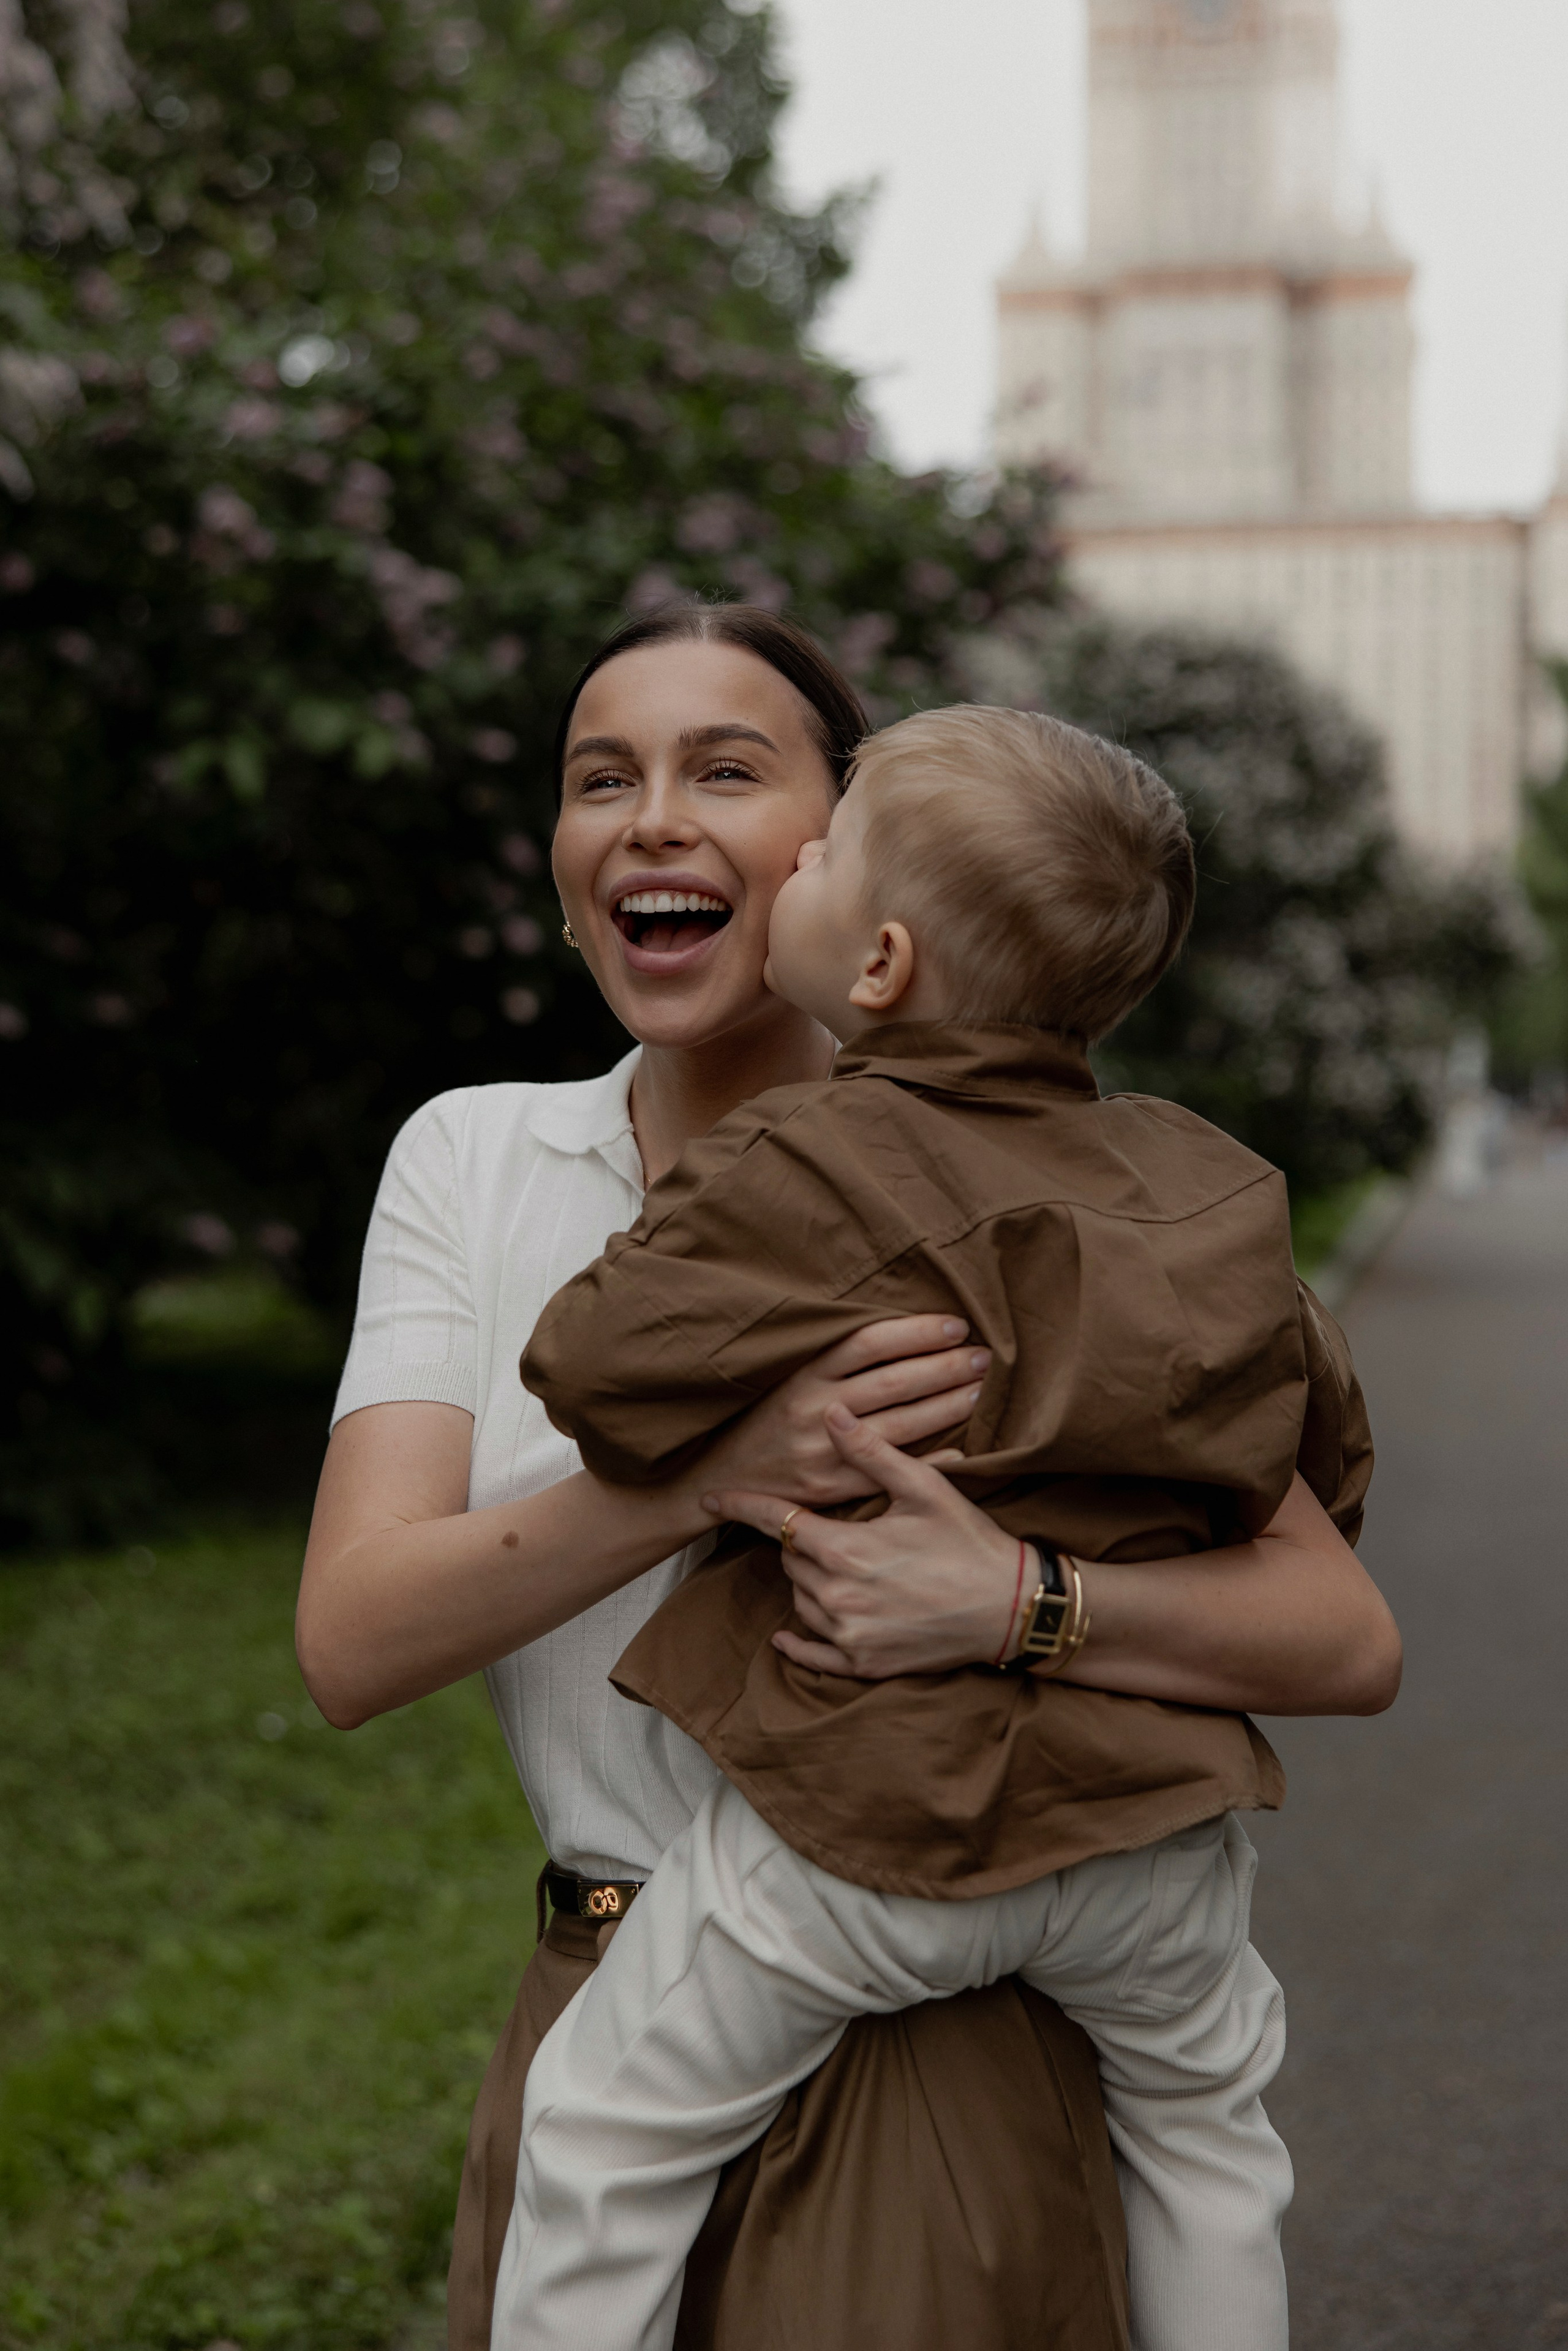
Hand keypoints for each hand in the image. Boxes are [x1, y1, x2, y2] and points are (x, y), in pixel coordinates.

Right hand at [693, 1318, 990, 1514]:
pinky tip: (962, 1451)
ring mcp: (822, 1450)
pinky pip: (888, 1472)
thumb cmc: (759, 1418)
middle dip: (944, 1367)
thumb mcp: (784, 1376)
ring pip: (898, 1425)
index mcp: (803, 1373)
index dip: (915, 1332)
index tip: (956, 1326)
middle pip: (893, 1381)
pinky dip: (928, 1461)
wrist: (714, 1477)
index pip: (869, 1342)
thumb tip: (895, 1334)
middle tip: (985, 1357)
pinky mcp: (829, 1488)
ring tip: (978, 1391)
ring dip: (945, 1406)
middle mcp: (814, 1407)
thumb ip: (831, 1361)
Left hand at [702, 1403, 1021, 1677]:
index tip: (711, 1497)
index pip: (777, 1522)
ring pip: (802, 1601)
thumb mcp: (925, 1488)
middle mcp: (839, 1597)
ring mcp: (850, 1636)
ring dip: (811, 1583)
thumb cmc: (969, 1542)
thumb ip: (871, 1452)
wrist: (1012, 1608)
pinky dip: (797, 1645)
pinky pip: (812, 1656)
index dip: (742, 1506)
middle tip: (836, 1530)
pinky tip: (785, 1637)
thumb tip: (832, 1412)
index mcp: (846, 1549)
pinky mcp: (865, 1664)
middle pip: (792, 1562)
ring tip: (848, 1568)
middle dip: (803, 1544)